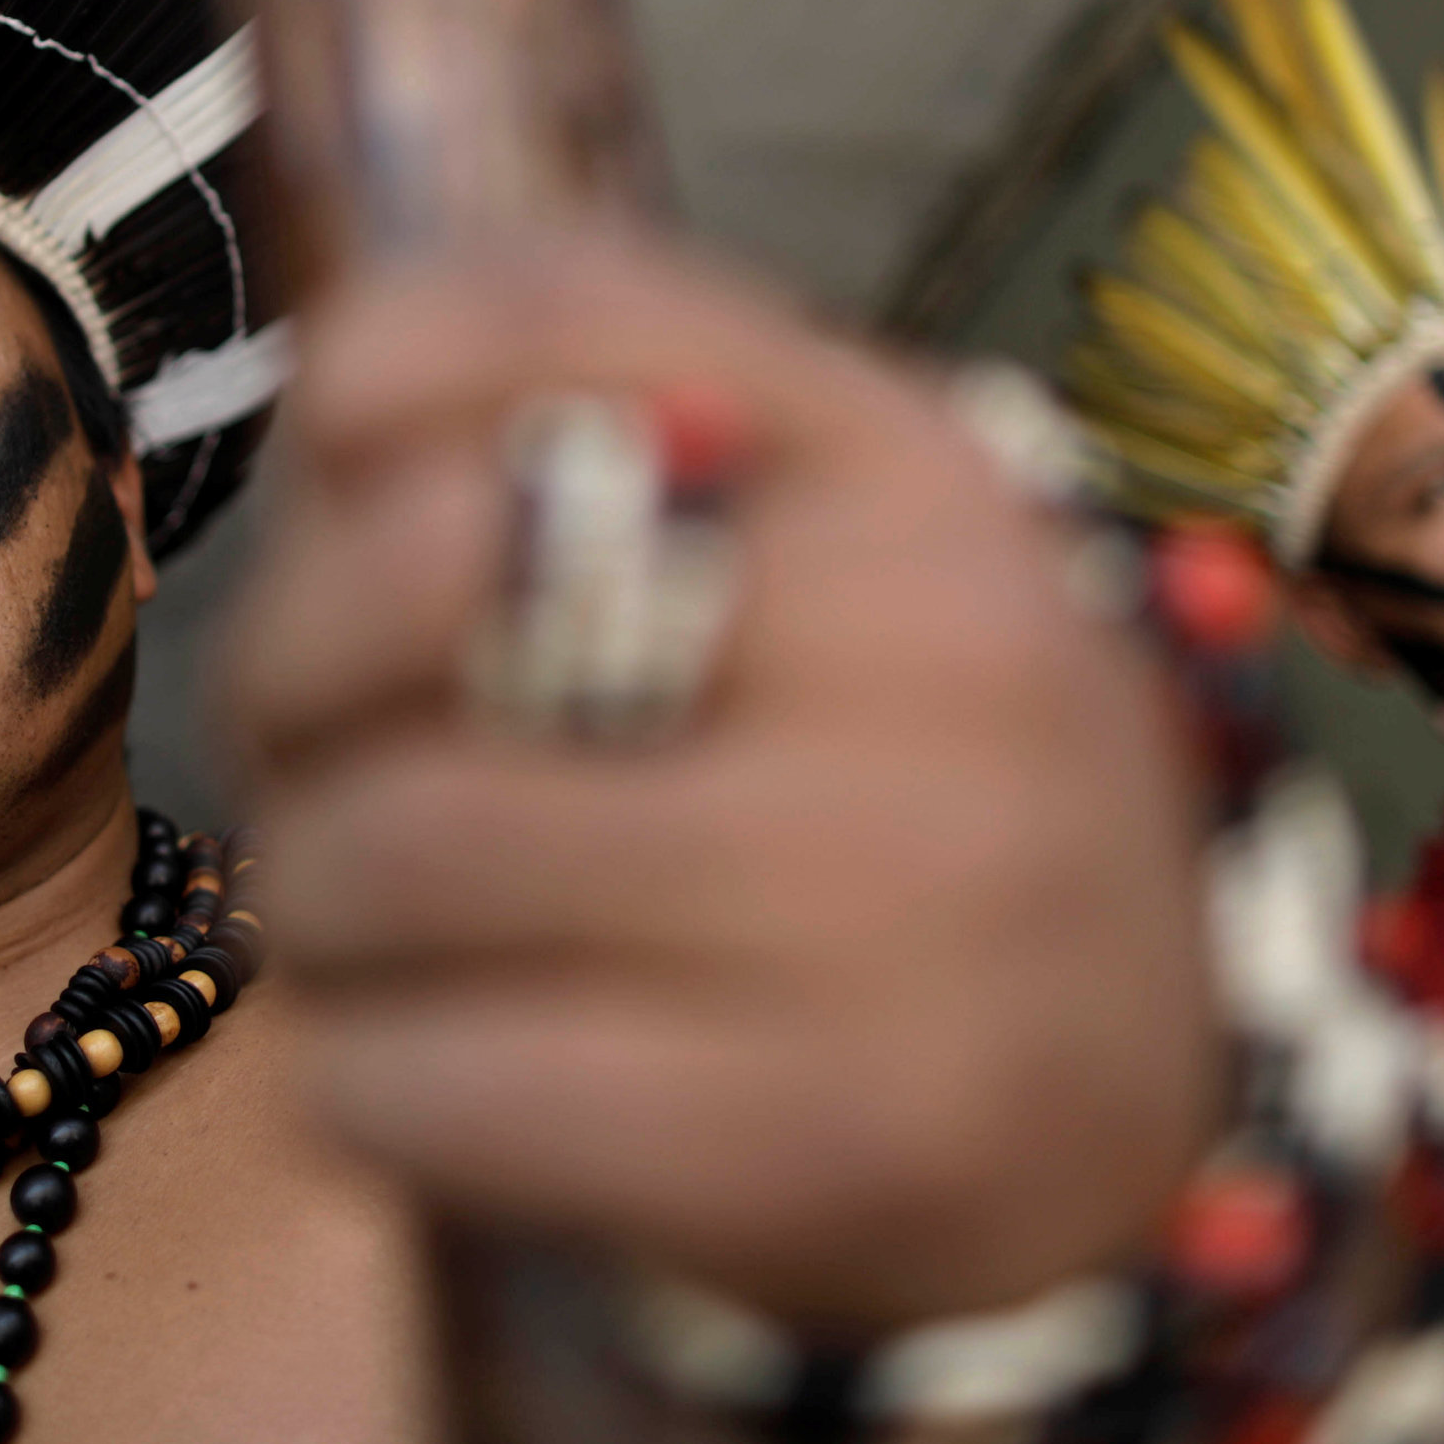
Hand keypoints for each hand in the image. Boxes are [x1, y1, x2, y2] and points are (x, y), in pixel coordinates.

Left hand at [215, 229, 1217, 1328]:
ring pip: (405, 848)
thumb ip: (598, 424)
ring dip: (312, 905)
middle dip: (289, 697)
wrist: (1155, 1097)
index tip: (340, 486)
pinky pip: (445, 1083)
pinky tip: (414, 1075)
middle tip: (310, 768)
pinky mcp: (838, 1130)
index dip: (363, 391)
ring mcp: (903, 896)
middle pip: (423, 590)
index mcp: (911, 463)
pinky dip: (364, 1083)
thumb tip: (337, 401)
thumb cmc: (911, 793)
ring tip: (364, 938)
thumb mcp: (825, 546)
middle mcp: (933, 641)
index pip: (552, 313)